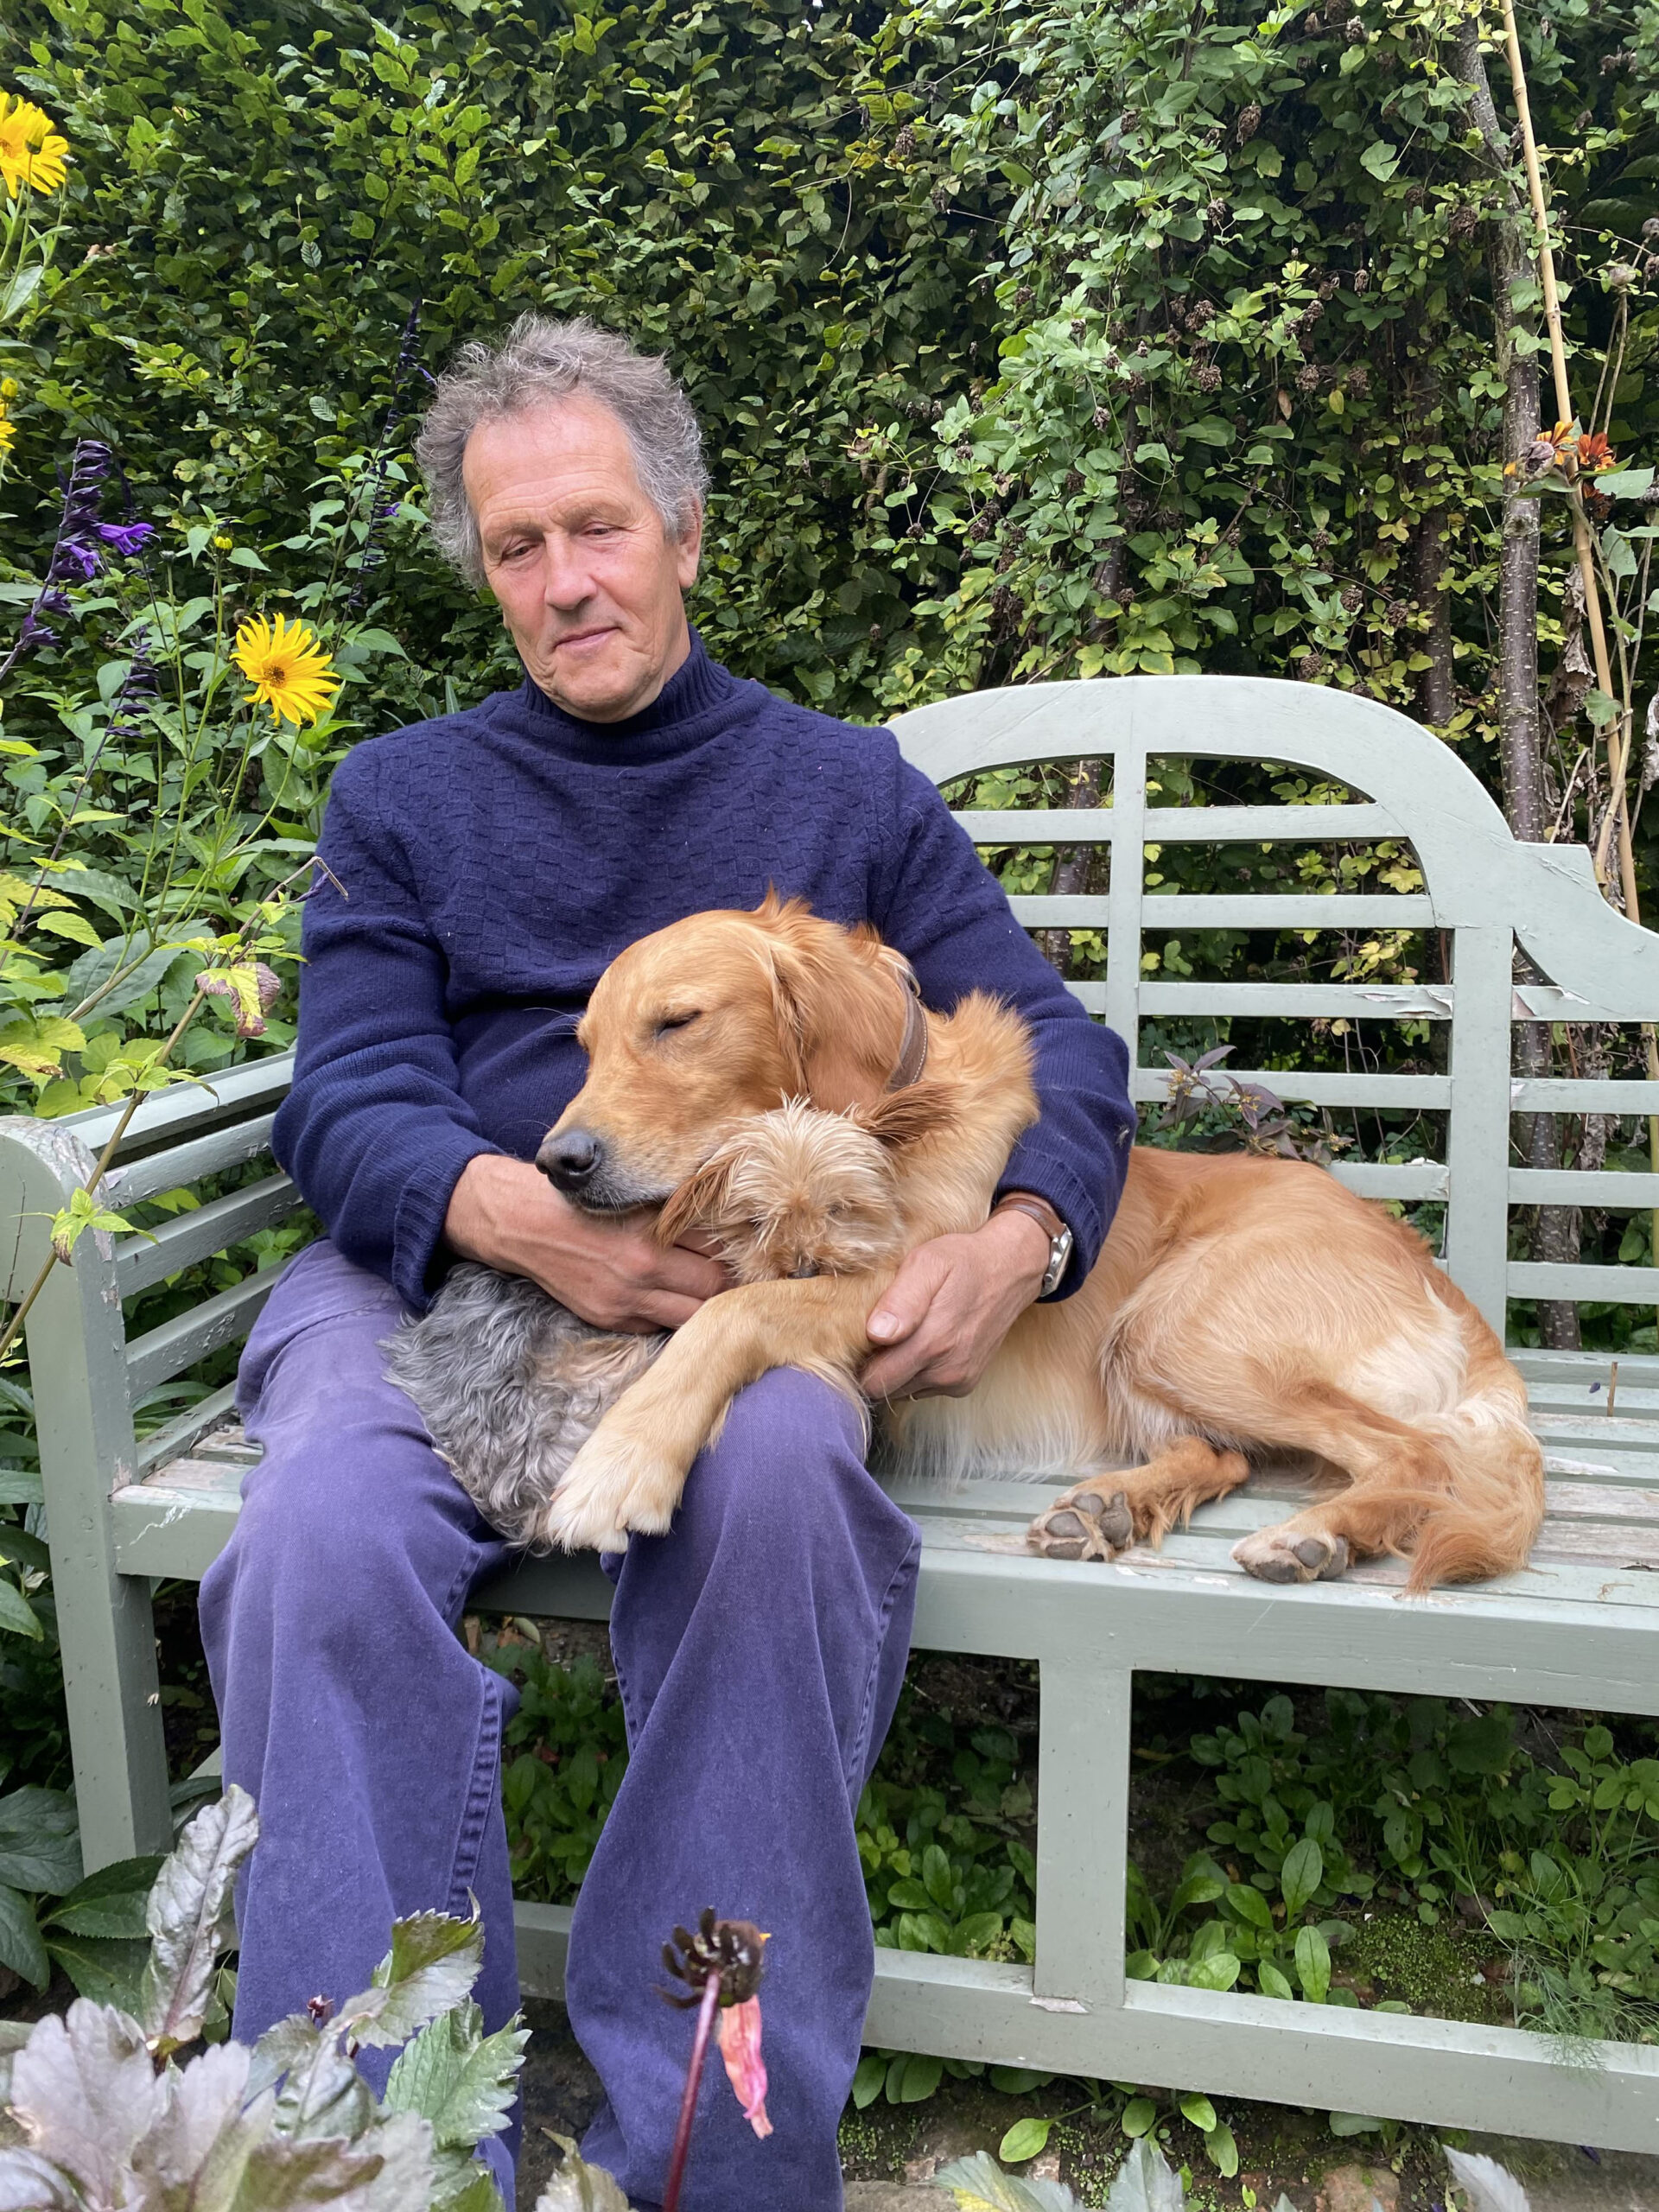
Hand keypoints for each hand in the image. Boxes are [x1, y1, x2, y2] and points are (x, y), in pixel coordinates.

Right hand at [444, 1154, 728, 1331]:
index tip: (752, 1248)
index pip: (719, 1249)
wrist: (523, 1224)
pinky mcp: (610, 1318)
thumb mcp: (633, 1196)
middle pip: (715, 1287)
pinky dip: (674, 1314)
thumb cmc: (582, 1201)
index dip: (739, 1249)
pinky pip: (660, 1326)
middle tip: (744, 1273)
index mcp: (651, 1232)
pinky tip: (677, 1298)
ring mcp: (625, 1300)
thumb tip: (729, 1222)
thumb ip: (677, 1212)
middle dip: (732, 1281)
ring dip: (708, 1304)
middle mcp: (641, 1269)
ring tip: (718, 1291)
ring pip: (693, 1315)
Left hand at [860, 1207, 1050, 1400]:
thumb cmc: (963, 1260)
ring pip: (903, 1390)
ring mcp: (957, 1380)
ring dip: (897, 1369)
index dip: (858, 1361)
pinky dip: (917, 1370)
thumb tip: (877, 1333)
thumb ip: (901, 1300)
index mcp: (931, 1342)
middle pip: (884, 1389)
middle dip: (874, 1366)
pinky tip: (925, 1341)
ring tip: (906, 1332)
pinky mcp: (965, 1383)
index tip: (860, 1335)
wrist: (1010, 1270)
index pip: (871, 1382)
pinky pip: (923, 1387)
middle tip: (881, 1330)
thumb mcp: (927, 1262)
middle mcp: (946, 1370)